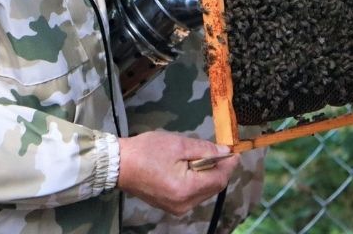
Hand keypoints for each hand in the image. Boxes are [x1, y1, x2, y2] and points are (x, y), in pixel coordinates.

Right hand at [117, 131, 238, 215]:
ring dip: (207, 175)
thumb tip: (225, 152)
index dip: (229, 165)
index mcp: (186, 189)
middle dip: (218, 169)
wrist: (118, 165)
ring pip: (204, 191)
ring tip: (199, 156)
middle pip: (213, 187)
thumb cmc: (146, 151)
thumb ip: (204, 149)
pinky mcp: (171, 206)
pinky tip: (189, 167)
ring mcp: (177, 208)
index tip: (234, 151)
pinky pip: (193, 194)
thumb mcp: (177, 144)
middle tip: (218, 150)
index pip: (219, 179)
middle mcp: (185, 204)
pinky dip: (196, 181)